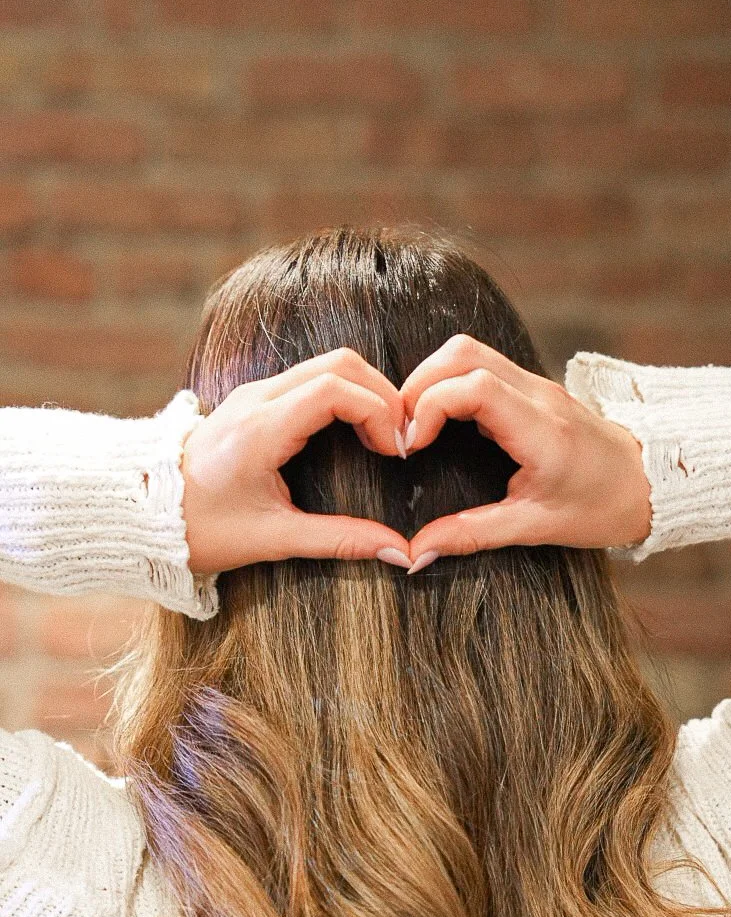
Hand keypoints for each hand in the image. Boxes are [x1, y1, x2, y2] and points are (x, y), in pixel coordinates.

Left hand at [180, 350, 412, 575]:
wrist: (144, 514)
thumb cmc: (202, 530)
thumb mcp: (273, 540)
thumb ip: (338, 540)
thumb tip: (397, 553)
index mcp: (259, 429)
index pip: (335, 389)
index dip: (378, 412)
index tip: (396, 451)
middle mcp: (256, 398)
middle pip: (340, 363)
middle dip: (382, 395)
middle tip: (401, 440)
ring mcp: (253, 392)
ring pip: (327, 365)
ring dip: (365, 393)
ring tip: (384, 437)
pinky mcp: (254, 398)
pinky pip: (311, 377)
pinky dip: (345, 395)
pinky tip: (357, 434)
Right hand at [399, 335, 651, 567]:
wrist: (649, 485)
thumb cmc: (600, 508)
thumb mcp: (535, 528)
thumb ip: (473, 535)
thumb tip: (417, 552)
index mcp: (542, 429)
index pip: (474, 385)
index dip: (429, 406)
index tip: (411, 446)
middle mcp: (539, 395)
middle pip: (463, 353)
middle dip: (418, 385)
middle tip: (401, 432)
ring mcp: (537, 384)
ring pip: (469, 351)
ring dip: (431, 380)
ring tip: (416, 426)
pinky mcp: (533, 386)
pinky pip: (481, 365)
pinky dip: (449, 383)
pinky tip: (441, 422)